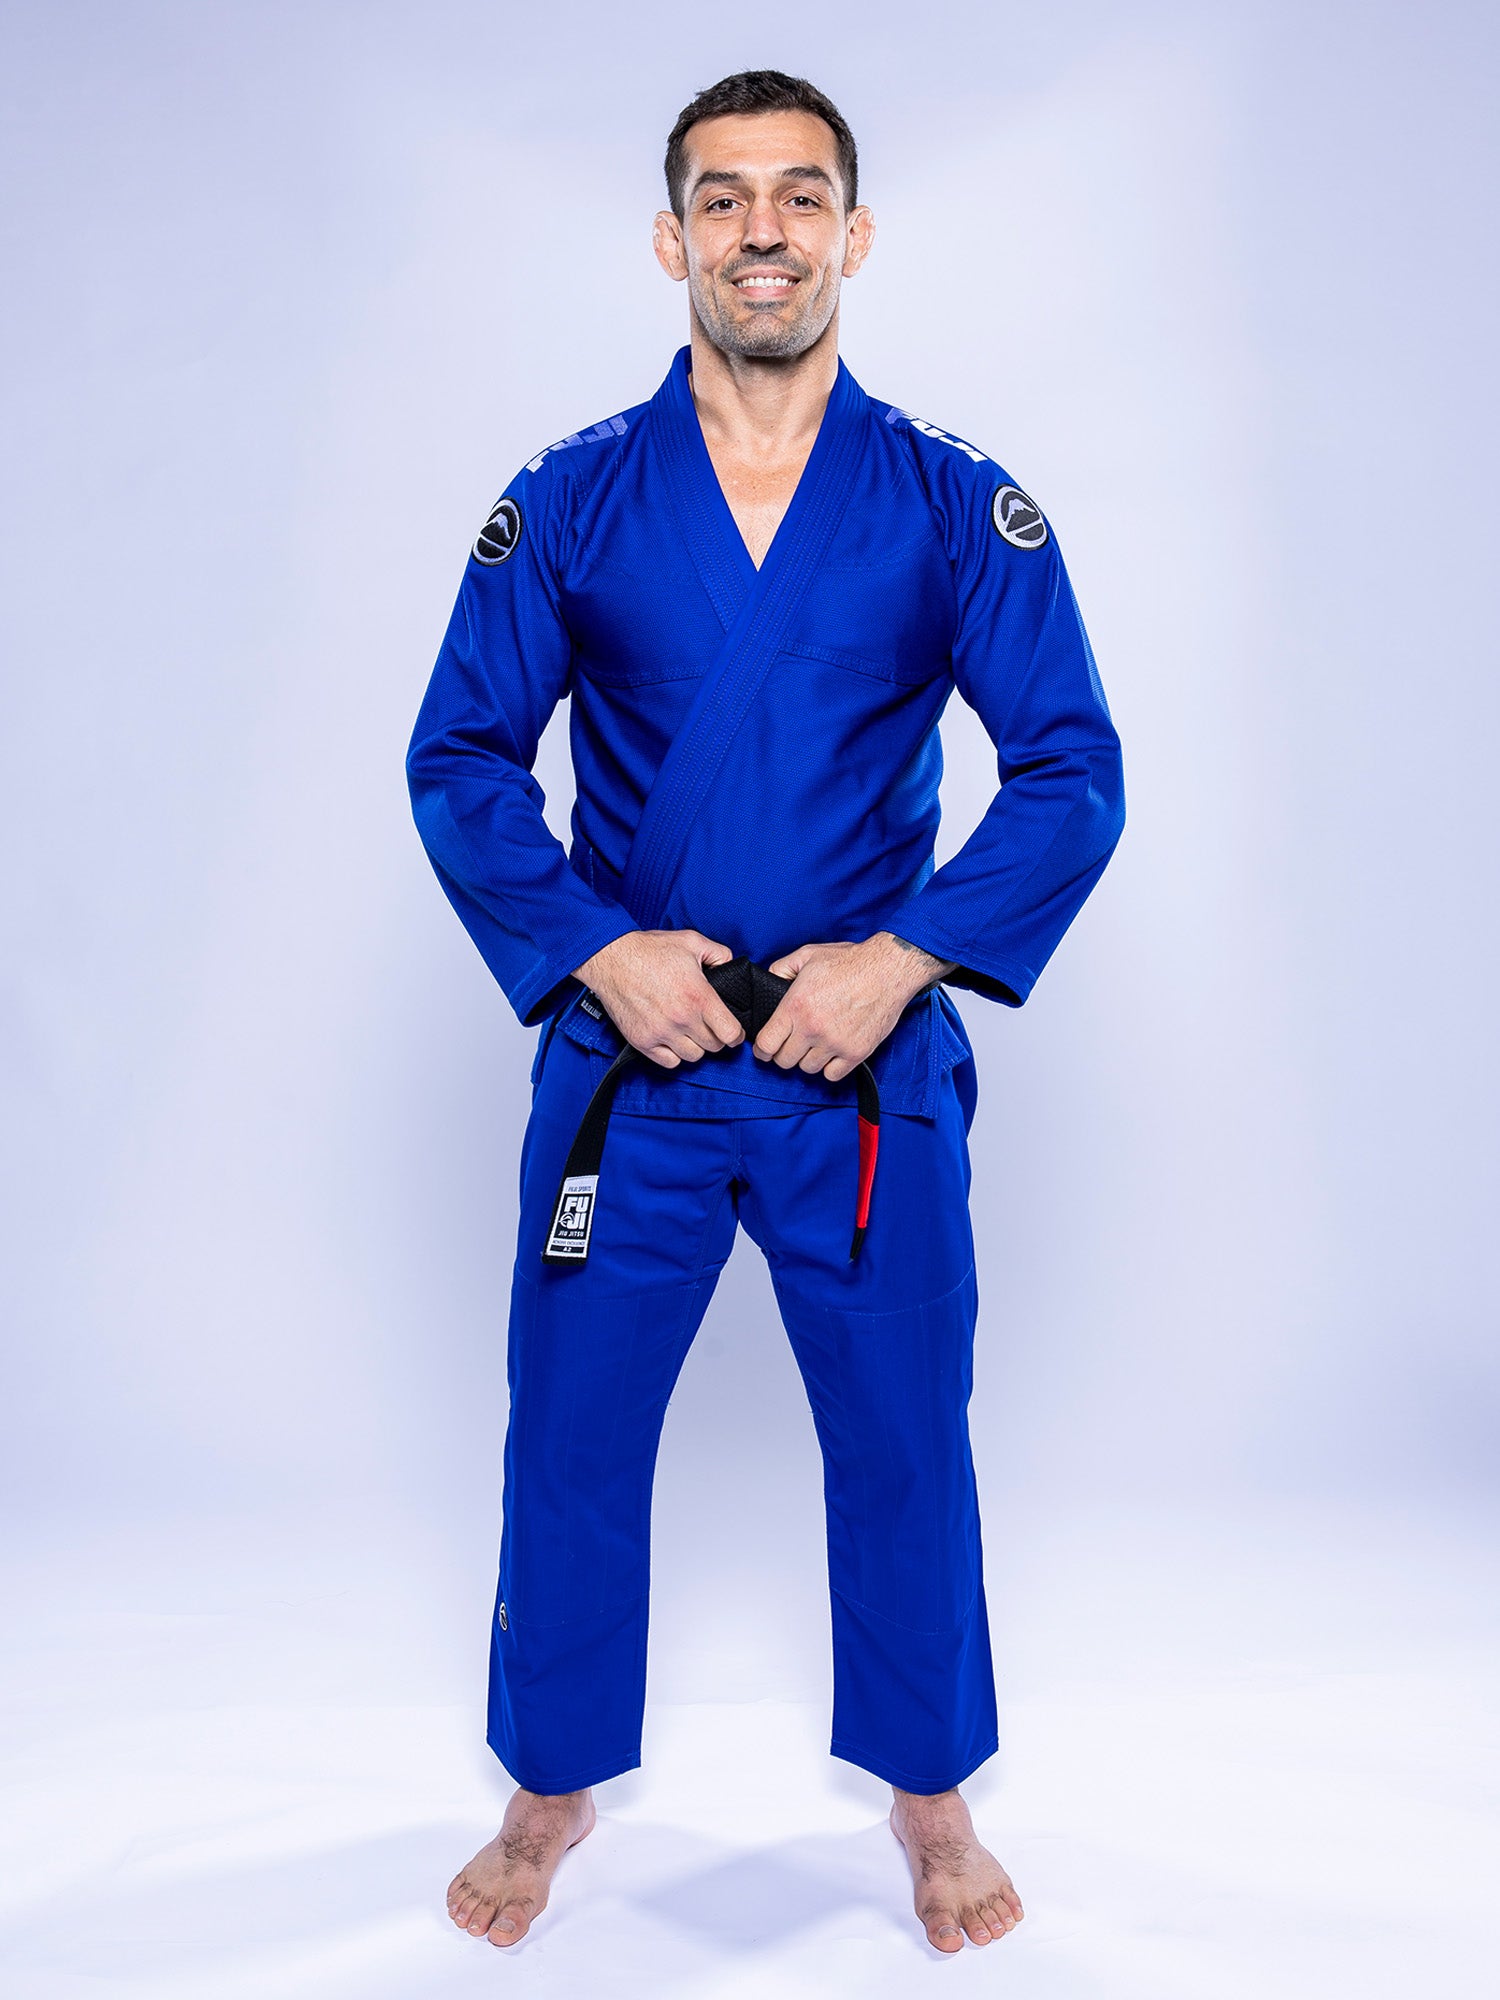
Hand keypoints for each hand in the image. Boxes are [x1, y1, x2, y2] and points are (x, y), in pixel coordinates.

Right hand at [572, 930, 745, 1067]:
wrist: (612, 958)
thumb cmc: (650, 950)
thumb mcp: (692, 941)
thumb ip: (719, 954)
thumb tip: (731, 967)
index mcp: (699, 996)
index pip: (730, 1034)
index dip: (736, 1034)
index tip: (732, 1030)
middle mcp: (682, 1018)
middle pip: (714, 1047)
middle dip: (715, 1037)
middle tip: (708, 1025)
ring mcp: (661, 1032)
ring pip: (693, 1057)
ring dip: (695, 1046)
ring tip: (689, 1031)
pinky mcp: (642, 1041)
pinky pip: (669, 1062)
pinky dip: (674, 1054)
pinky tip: (672, 1038)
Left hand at [753, 933, 954, 1081]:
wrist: (888, 969)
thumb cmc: (850, 961)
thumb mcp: (807, 954)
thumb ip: (780, 969)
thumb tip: (768, 982)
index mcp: (796, 1006)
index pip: (766, 1044)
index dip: (761, 1051)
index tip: (765, 1051)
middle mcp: (813, 1028)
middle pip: (784, 1061)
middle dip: (784, 1054)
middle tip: (792, 1044)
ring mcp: (835, 1043)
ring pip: (808, 1068)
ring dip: (808, 1059)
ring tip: (815, 1044)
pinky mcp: (856, 1053)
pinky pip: (832, 1075)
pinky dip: (829, 1067)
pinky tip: (832, 1052)